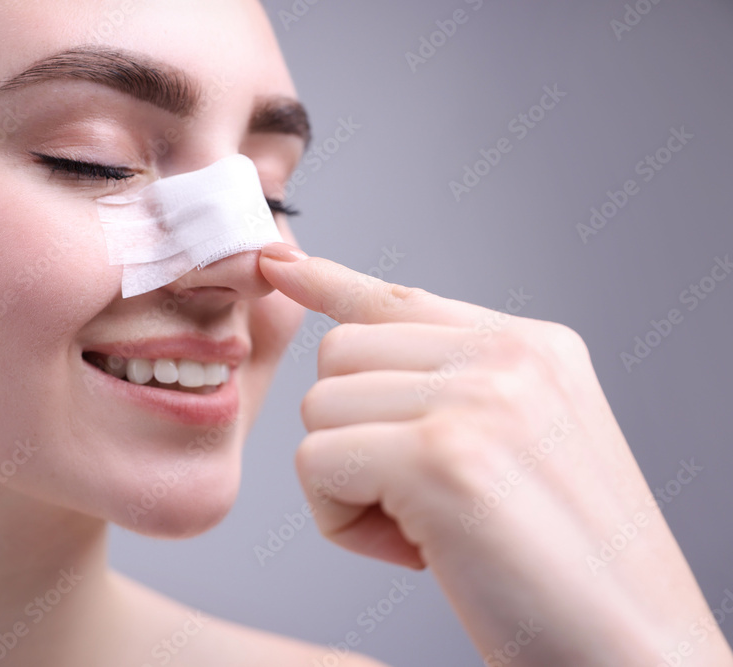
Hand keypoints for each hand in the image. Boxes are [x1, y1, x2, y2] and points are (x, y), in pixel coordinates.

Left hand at [258, 242, 732, 666]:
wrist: (635, 656)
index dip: (330, 284)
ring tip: (428, 531)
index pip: (400, 298)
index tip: (278, 265)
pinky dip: (341, 522)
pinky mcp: (439, 458)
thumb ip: (446, 388)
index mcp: (534, 347)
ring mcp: (478, 399)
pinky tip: (416, 554)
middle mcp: (508, 356)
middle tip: (420, 504)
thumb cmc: (568, 571)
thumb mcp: (521, 448)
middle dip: (352, 437)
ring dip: (348, 484)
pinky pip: (315, 463)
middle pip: (339, 356)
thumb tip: (345, 341)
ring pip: (320, 409)